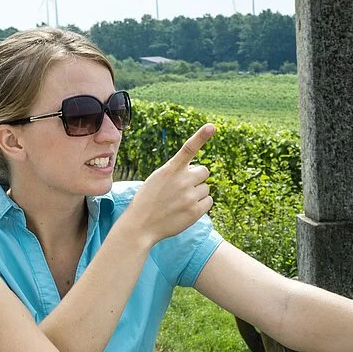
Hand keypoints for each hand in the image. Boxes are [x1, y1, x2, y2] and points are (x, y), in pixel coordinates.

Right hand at [123, 123, 215, 243]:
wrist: (140, 225)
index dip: (201, 136)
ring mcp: (189, 196)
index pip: (188, 149)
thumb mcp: (157, 179)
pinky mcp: (195, 211)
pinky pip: (209, 202)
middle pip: (204, 171)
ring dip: (198, 193)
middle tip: (184, 188)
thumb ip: (176, 172)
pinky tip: (187, 209)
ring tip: (180, 201)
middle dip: (197, 178)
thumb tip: (199, 173)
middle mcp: (182, 181)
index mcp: (170, 169)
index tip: (212, 126)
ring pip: (206, 188)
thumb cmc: (148, 200)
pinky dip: (201, 205)